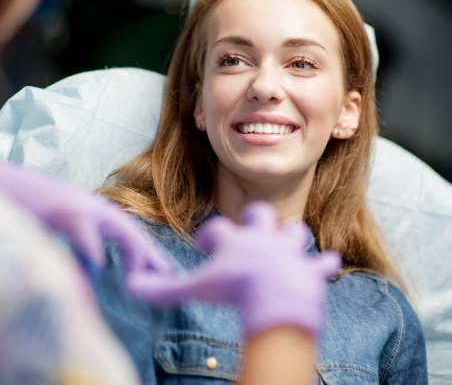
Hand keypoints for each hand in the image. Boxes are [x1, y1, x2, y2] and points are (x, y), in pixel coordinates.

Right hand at [0, 162, 171, 273]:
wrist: (8, 186)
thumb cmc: (33, 208)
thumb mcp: (64, 228)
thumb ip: (83, 245)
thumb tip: (96, 269)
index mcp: (96, 211)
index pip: (129, 231)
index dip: (145, 251)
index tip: (161, 270)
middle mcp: (95, 206)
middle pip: (132, 231)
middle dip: (150, 254)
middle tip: (167, 276)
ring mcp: (82, 207)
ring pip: (121, 230)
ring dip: (134, 254)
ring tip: (141, 278)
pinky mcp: (66, 211)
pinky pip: (87, 236)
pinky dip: (94, 253)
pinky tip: (99, 268)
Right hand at [128, 201, 340, 337]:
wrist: (274, 296)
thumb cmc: (233, 289)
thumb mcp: (195, 288)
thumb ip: (164, 289)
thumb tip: (132, 285)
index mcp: (235, 240)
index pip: (217, 228)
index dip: (209, 236)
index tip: (204, 246)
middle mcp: (263, 238)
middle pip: (261, 214)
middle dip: (256, 218)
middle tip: (251, 230)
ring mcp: (289, 251)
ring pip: (295, 231)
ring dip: (292, 235)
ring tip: (287, 241)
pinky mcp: (310, 269)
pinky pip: (322, 264)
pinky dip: (324, 265)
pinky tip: (329, 263)